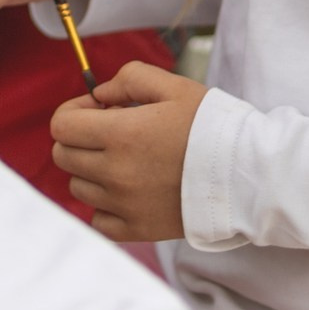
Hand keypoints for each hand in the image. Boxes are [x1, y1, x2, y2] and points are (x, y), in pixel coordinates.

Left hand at [53, 62, 208, 241]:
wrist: (247, 175)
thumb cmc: (212, 127)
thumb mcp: (174, 86)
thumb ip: (129, 79)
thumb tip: (100, 94)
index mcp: (121, 134)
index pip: (61, 126)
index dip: (73, 112)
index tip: (97, 109)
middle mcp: (115, 172)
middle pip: (64, 156)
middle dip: (80, 138)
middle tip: (111, 132)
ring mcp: (124, 205)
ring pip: (79, 187)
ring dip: (91, 170)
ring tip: (125, 161)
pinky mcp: (138, 230)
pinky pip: (98, 220)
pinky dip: (105, 206)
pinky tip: (127, 191)